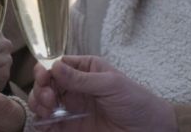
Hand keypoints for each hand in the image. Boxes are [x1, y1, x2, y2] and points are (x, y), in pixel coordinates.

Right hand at [29, 56, 176, 131]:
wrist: (152, 131)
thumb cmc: (137, 102)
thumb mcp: (111, 84)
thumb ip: (81, 79)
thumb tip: (54, 67)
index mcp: (85, 70)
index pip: (57, 65)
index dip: (46, 70)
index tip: (43, 77)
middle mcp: (74, 87)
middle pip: (45, 84)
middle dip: (41, 88)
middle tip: (49, 98)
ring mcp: (71, 108)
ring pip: (42, 102)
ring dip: (38, 104)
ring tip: (47, 110)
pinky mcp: (70, 127)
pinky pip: (48, 124)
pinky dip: (41, 123)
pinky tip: (44, 123)